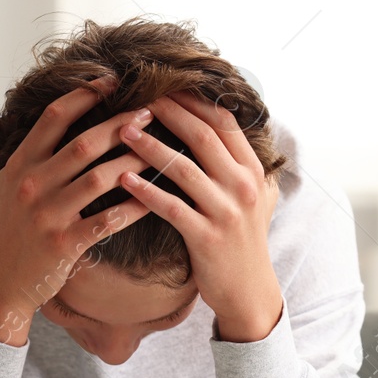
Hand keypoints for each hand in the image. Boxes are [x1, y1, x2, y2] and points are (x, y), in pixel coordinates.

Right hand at [0, 76, 153, 345]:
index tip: (111, 81)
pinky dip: (135, 206)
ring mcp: (49, 215)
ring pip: (101, 178)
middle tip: (150, 111)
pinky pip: (109, 219)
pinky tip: (157, 196)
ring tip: (160, 149)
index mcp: (19, 165)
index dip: (83, 95)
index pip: (53, 118)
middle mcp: (32, 185)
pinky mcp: (65, 243)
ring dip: (134, 160)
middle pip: (84, 144)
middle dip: (121, 124)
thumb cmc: (2, 232)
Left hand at [117, 90, 283, 342]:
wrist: (249, 291)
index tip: (163, 86)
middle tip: (136, 99)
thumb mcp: (256, 196)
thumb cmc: (242, 241)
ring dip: (150, 146)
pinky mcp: (207, 238)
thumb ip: (241, 163)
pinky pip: (171, 208)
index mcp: (253, 170)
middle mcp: (244, 186)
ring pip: (184, 169)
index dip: (192, 100)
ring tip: (121, 132)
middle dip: (168, 113)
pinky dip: (145, 192)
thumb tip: (224, 125)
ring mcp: (227, 212)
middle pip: (203, 136)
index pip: (223, 121)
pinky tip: (122, 179)